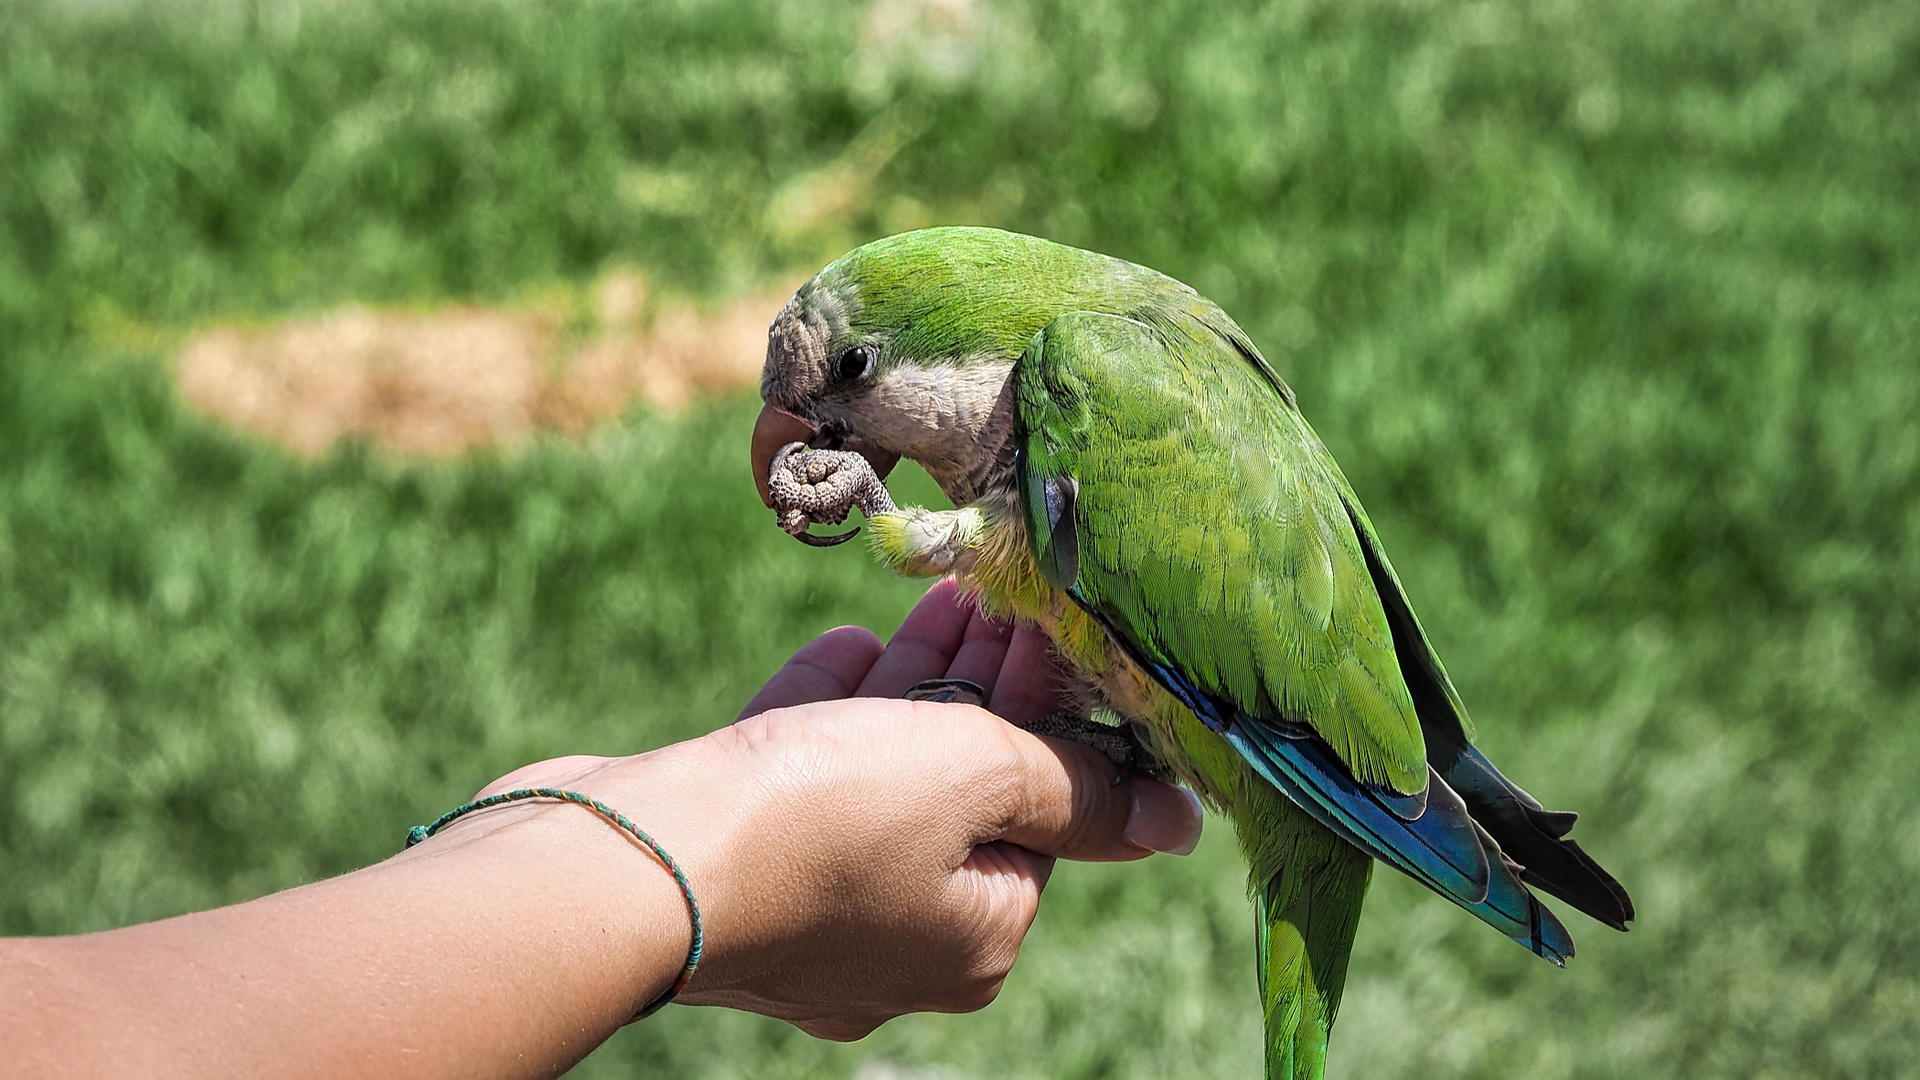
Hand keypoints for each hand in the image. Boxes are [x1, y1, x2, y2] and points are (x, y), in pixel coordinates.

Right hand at [475, 579, 1202, 1039]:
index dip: (1049, 710)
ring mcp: (806, 908)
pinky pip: (802, 782)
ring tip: (942, 595)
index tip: (1048, 622)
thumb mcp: (974, 777)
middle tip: (998, 593)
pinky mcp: (736, 863)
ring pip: (881, 780)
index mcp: (973, 939)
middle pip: (963, 795)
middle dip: (984, 687)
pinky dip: (834, 714)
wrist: (623, 863)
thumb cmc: (813, 821)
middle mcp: (895, 940)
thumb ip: (1077, 783)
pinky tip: (854, 649)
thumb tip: (1181, 824)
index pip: (1044, 814)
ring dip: (914, 688)